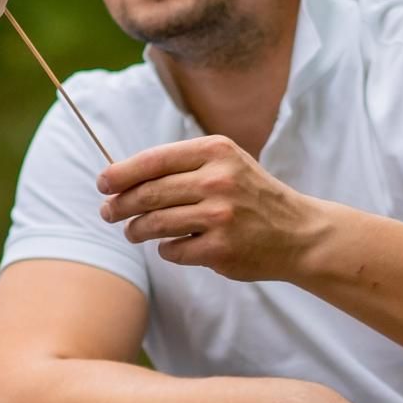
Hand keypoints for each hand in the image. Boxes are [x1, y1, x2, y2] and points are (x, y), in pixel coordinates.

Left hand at [97, 135, 326, 280]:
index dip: (121, 173)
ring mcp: (220, 216)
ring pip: (154, 223)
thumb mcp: (226, 164)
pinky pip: (172, 250)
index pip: (153, 160)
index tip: (103, 183)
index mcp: (216, 151)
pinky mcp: (220, 249)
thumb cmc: (252, 196)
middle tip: (108, 213)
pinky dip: (167, 250)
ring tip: (133, 232)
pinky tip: (175, 246)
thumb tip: (121, 178)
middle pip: (148, 193)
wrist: (299, 233)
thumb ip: (182, 166)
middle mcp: (218, 180)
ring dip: (136, 230)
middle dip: (119, 205)